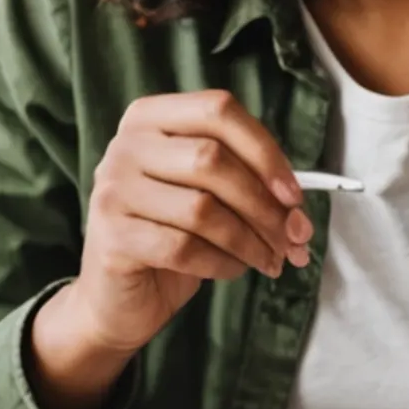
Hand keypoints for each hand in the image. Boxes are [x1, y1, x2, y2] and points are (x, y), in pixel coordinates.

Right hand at [27, 90, 308, 408]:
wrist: (118, 297)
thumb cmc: (172, 235)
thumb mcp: (208, 194)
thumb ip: (247, 182)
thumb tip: (297, 208)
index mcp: (151, 117)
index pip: (218, 111)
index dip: (265, 151)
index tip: (294, 195)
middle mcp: (126, 144)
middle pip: (212, 160)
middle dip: (265, 205)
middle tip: (295, 238)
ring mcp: (113, 189)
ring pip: (202, 208)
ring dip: (251, 240)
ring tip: (271, 260)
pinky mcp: (112, 236)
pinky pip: (184, 248)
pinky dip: (222, 263)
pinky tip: (234, 270)